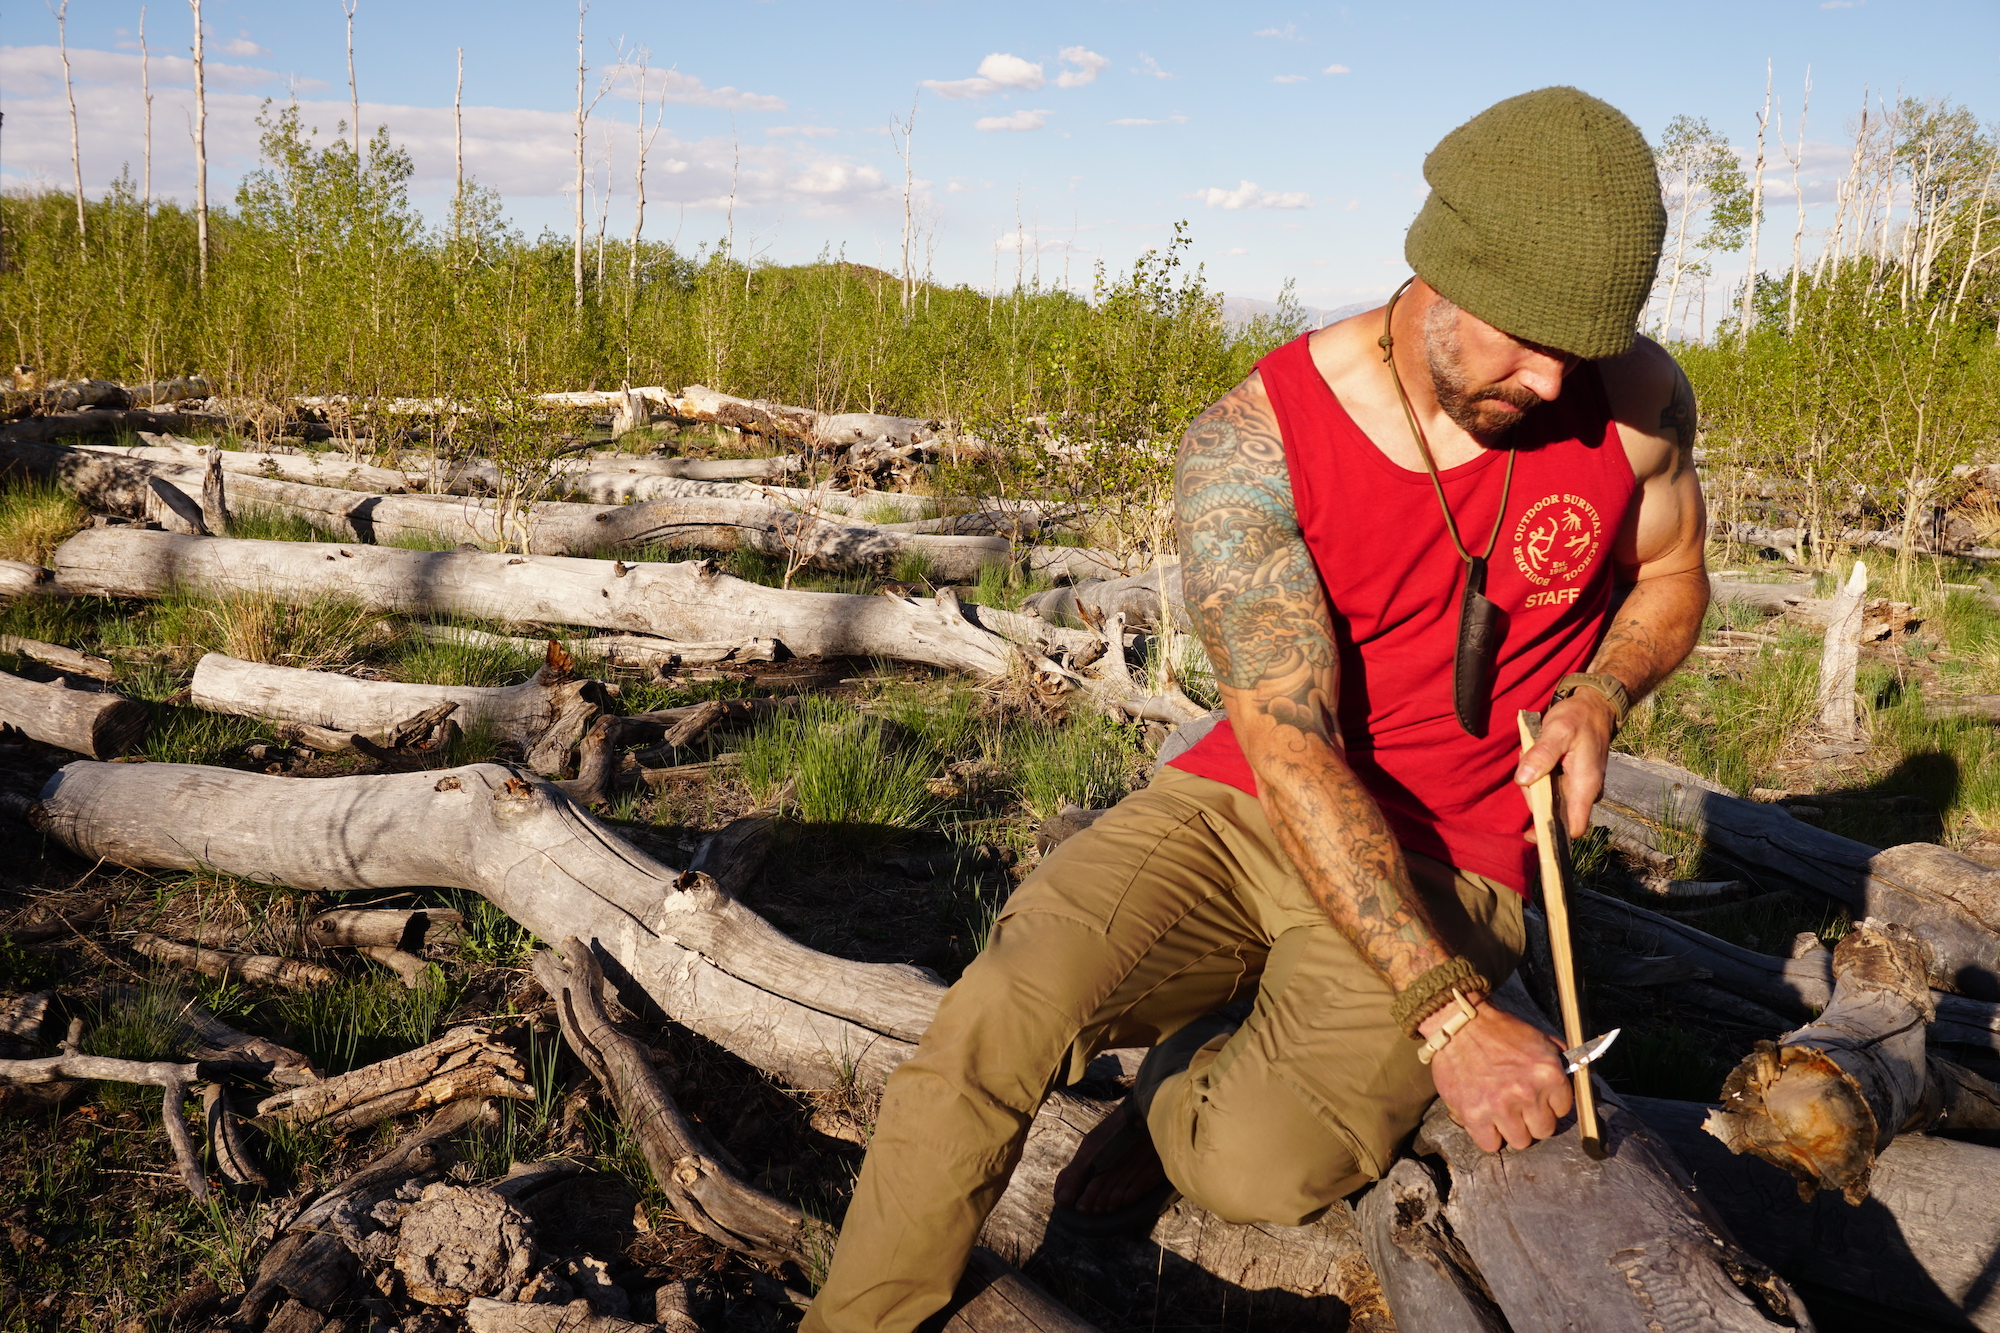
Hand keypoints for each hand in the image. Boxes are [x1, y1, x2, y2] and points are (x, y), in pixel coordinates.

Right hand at [1424, 996, 1571, 1151]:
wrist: (1458, 1025)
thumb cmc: (1499, 1031)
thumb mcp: (1540, 1039)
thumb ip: (1561, 1062)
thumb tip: (1582, 1079)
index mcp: (1548, 1074)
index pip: (1562, 1111)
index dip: (1549, 1104)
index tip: (1538, 1098)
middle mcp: (1527, 1093)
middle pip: (1543, 1130)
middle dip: (1533, 1119)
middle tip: (1519, 1105)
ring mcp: (1500, 1106)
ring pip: (1520, 1141)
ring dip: (1512, 1129)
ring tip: (1501, 1112)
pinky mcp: (1474, 1115)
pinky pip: (1491, 1145)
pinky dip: (1488, 1135)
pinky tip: (1485, 1119)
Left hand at [1515, 688, 1618, 837]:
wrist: (1593, 706)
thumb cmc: (1579, 717)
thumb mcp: (1558, 730)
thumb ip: (1542, 755)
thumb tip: (1524, 779)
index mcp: (1585, 786)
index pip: (1573, 827)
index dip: (1553, 835)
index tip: (1530, 834)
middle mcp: (1583, 792)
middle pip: (1552, 814)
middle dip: (1533, 793)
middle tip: (1528, 759)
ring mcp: (1576, 787)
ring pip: (1546, 800)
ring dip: (1533, 780)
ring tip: (1534, 751)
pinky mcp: (1569, 781)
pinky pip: (1547, 788)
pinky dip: (1537, 774)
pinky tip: (1536, 754)